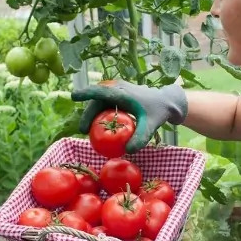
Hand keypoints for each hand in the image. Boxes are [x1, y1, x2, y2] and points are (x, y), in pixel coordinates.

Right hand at [71, 79, 188, 152]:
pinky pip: (105, 103)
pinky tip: (98, 126)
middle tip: (83, 131)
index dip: (86, 93)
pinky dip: (99, 113)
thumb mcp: (150, 125)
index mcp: (123, 93)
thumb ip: (140, 137)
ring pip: (99, 101)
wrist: (166, 101)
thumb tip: (128, 151)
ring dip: (92, 114)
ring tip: (87, 130)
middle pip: (97, 99)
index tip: (73, 96)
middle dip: (87, 114)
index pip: (101, 92)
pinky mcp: (118, 95)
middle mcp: (118, 88)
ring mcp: (118, 90)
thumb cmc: (158, 111)